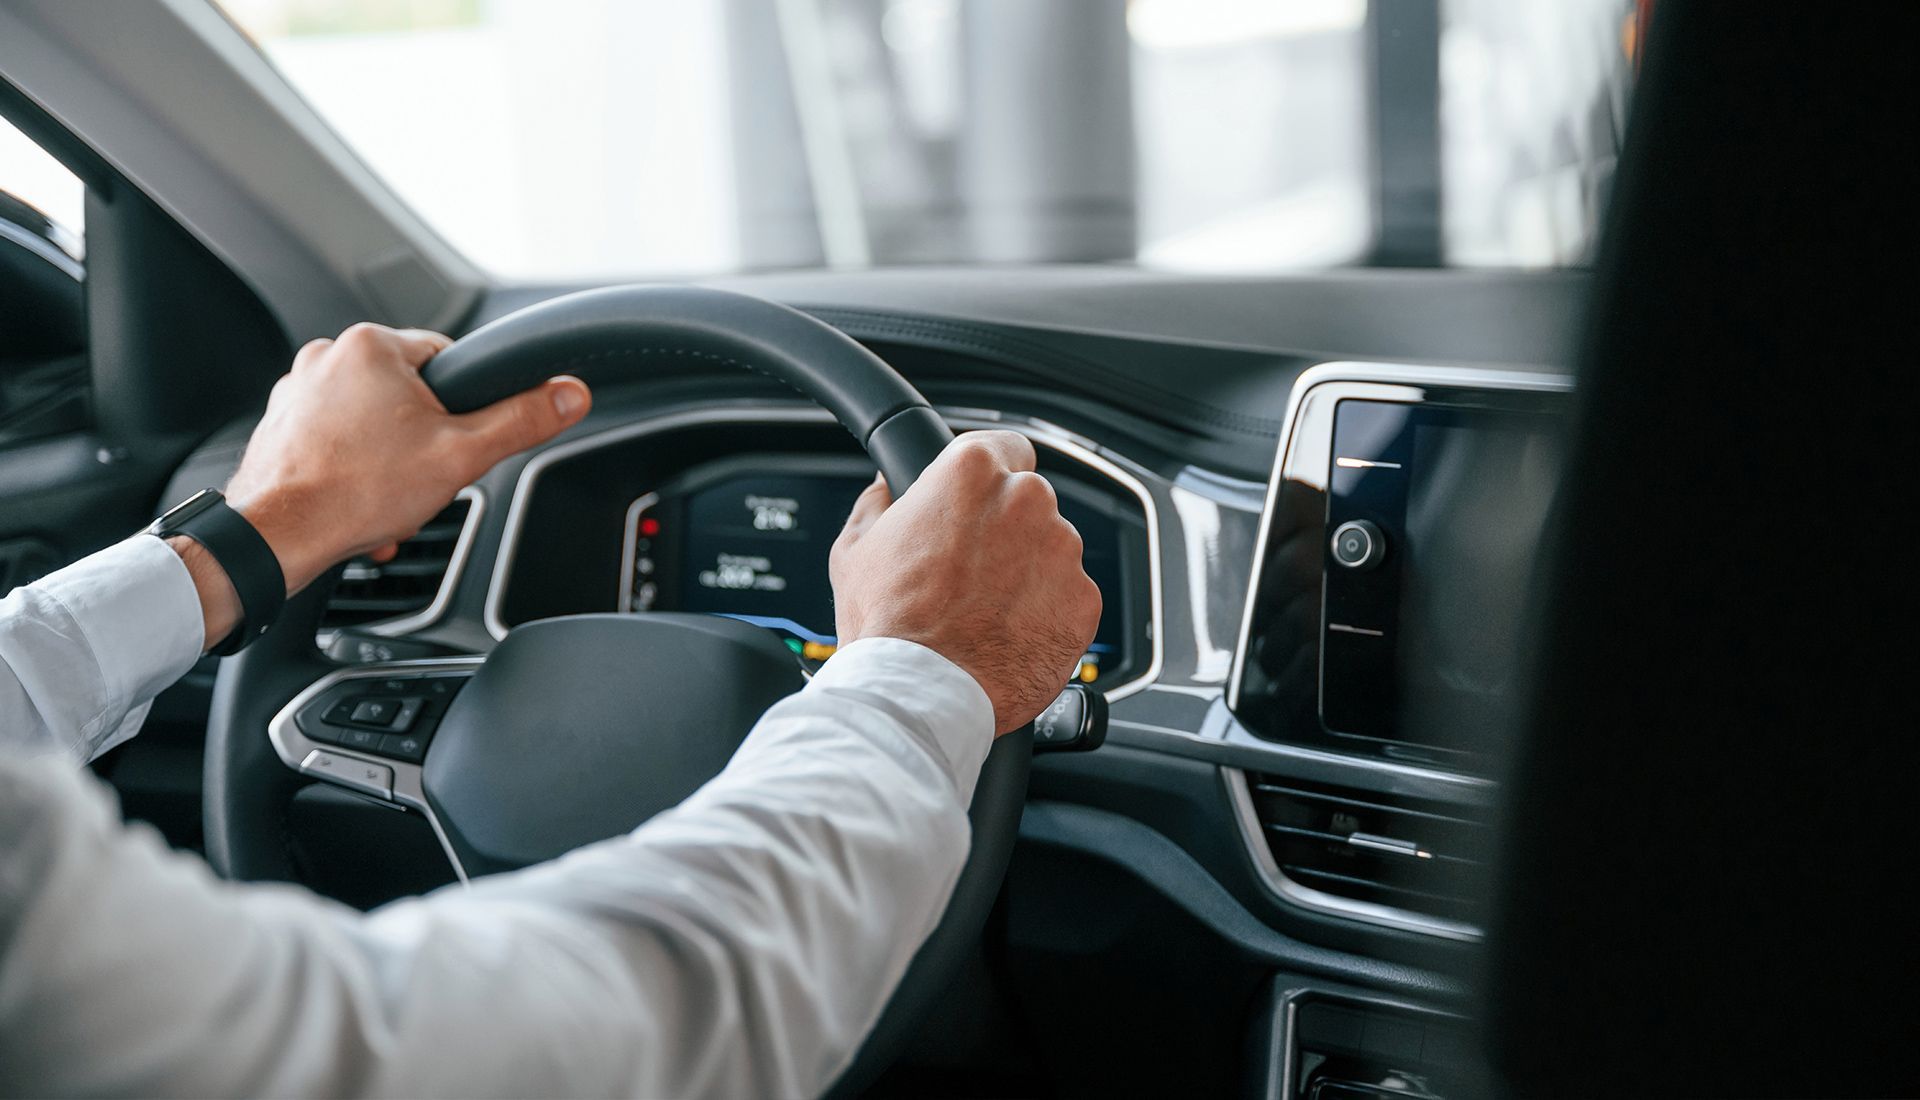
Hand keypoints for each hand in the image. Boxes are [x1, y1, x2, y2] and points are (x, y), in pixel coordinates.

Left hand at [178, 323, 590, 647]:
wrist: (278, 536)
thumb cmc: (355, 491)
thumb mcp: (461, 455)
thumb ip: (521, 420)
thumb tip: (569, 394)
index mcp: (371, 345)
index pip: (446, 359)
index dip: (462, 407)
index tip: (454, 440)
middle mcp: (326, 357)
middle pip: (407, 395)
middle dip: (421, 441)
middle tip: (419, 476)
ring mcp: (295, 392)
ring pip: (369, 422)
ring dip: (387, 461)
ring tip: (386, 496)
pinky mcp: (279, 427)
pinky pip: (334, 442)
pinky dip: (352, 471)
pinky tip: (358, 503)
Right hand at [830, 431, 1101, 734]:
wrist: (920, 694)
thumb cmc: (887, 624)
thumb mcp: (856, 550)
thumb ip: (879, 505)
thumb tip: (887, 490)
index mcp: (973, 472)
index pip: (1006, 447)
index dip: (991, 477)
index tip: (981, 503)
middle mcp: (1027, 500)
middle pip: (1029, 502)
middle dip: (1006, 531)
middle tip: (970, 573)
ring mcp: (1062, 551)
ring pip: (1052, 551)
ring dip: (1029, 573)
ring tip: (986, 613)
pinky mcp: (1084, 602)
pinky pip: (1070, 597)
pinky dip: (1048, 613)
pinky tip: (1009, 635)